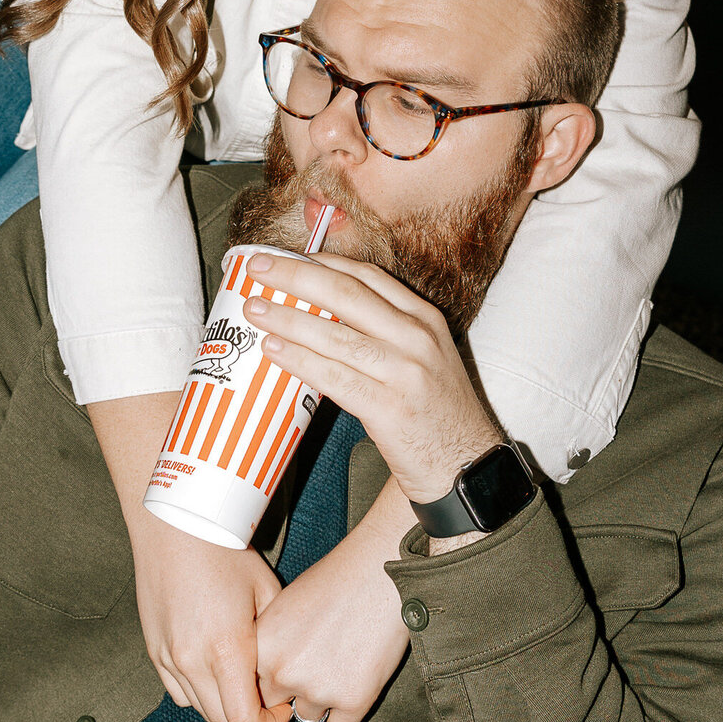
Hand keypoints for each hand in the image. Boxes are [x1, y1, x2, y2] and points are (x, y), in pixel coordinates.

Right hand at [128, 510, 292, 721]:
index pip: (246, 721)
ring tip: (243, 683)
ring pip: (200, 709)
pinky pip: (178, 691)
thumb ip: (276, 640)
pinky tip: (214, 669)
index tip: (283, 711)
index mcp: (226, 649)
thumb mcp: (266, 591)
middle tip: (269, 703)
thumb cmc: (225, 551)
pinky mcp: (153, 650)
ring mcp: (168, 658)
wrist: (175, 524)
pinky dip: (199, 692)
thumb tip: (285, 671)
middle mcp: (192, 661)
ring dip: (225, 707)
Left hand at [243, 252, 501, 503]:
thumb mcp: (423, 356)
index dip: (323, 262)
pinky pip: (334, 377)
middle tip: (259, 267)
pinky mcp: (390, 407)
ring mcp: (405, 372)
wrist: (467, 465)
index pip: (368, 276)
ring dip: (288, 318)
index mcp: (425, 318)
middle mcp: (417, 337)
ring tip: (255, 310)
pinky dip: (300, 360)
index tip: (288, 256)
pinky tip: (275, 350)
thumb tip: (319, 312)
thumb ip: (384, 331)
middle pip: (346, 294)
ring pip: (335, 334)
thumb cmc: (436, 411)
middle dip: (296, 276)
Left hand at [255, 477, 414, 721]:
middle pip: (278, 705)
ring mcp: (317, 689)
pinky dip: (346, 716)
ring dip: (323, 701)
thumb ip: (271, 646)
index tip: (290, 666)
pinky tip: (355, 683)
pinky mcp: (353, 700)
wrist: (379, 571)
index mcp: (261, 647)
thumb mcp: (284, 607)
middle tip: (319, 665)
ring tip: (342, 664)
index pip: (254, 686)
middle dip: (294, 692)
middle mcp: (283, 672)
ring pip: (309, 717)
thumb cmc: (334, 581)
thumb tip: (268, 681)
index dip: (272, 678)